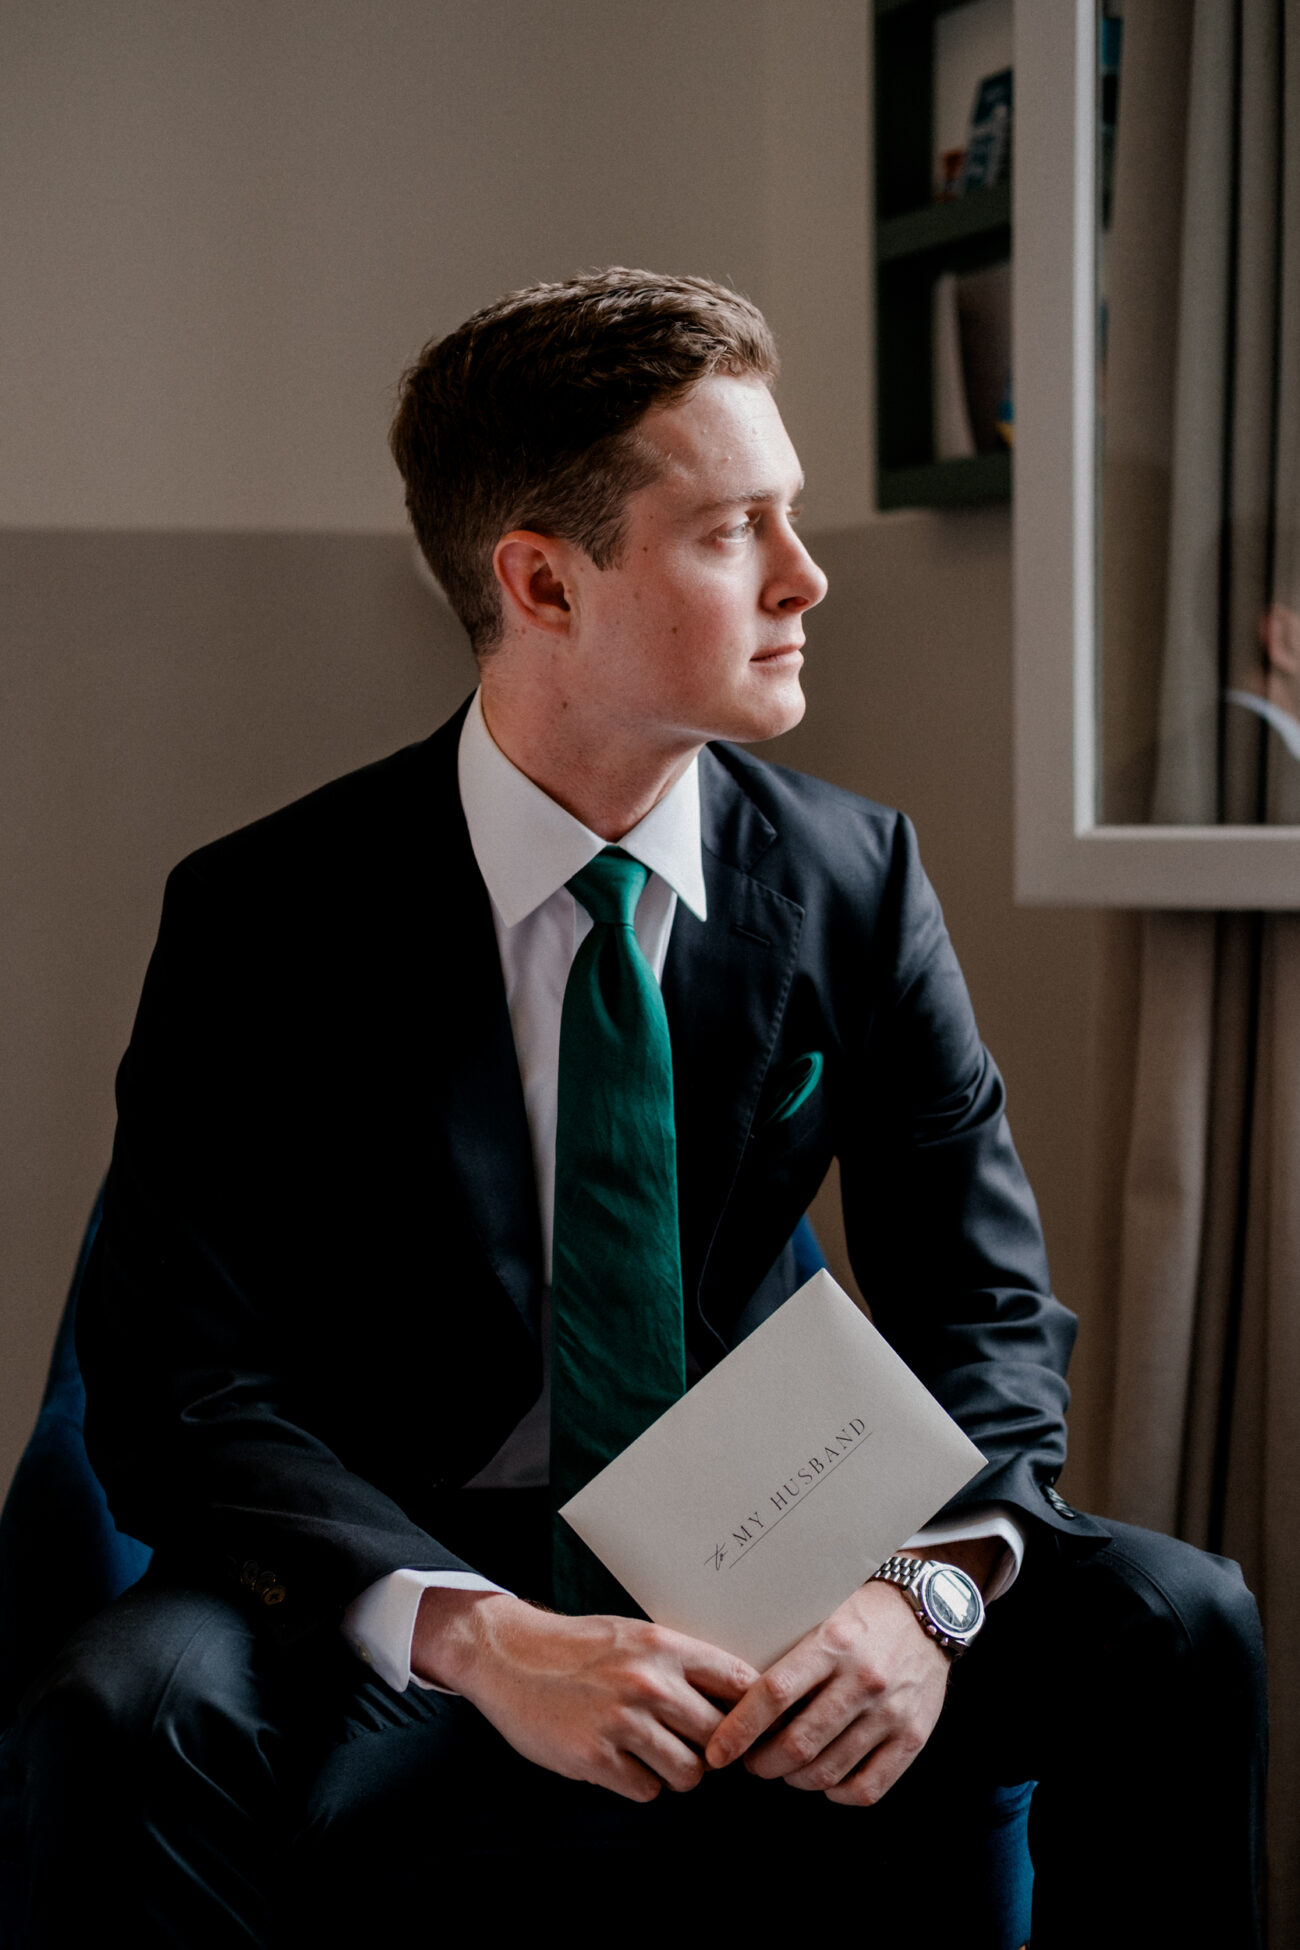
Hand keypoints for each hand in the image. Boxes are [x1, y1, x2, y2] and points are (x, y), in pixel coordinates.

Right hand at [413, 1588, 757, 1802]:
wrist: (510, 1655)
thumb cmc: (580, 1648)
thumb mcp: (636, 1637)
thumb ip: (681, 1664)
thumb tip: (739, 1701)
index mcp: (664, 1647)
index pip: (739, 1684)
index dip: (751, 1712)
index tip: (747, 1727)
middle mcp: (648, 1683)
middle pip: (720, 1738)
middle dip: (711, 1750)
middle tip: (690, 1745)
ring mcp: (621, 1722)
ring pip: (689, 1774)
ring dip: (675, 1772)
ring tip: (652, 1754)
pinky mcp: (594, 1757)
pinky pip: (647, 1791)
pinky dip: (638, 1783)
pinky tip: (618, 1761)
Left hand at [704, 1578, 950, 1805]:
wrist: (931, 1610)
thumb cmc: (863, 1611)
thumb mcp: (822, 1612)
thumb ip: (787, 1647)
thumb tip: (730, 1686)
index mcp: (833, 1643)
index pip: (775, 1695)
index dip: (739, 1729)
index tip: (716, 1751)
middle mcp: (863, 1680)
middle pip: (798, 1743)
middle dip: (762, 1764)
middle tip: (750, 1763)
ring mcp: (890, 1712)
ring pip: (828, 1771)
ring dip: (794, 1779)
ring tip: (784, 1769)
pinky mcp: (913, 1736)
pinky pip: (868, 1787)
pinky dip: (838, 1794)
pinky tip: (825, 1780)